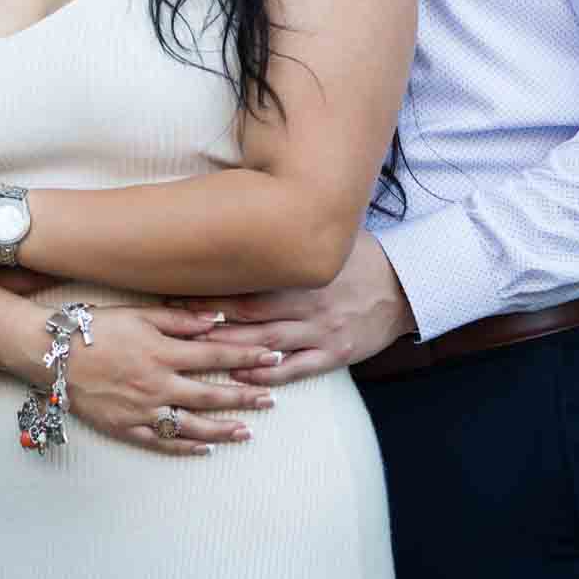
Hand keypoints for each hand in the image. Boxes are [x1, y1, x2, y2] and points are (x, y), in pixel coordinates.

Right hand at [59, 305, 281, 456]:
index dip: (247, 356)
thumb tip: (217, 319)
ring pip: (191, 424)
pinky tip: (205, 449)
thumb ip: (180, 319)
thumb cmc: (96, 328)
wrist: (53, 354)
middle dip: (244, 396)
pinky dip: (186, 447)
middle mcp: (157, 384)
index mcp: (163, 352)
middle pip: (210, 393)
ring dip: (222, 428)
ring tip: (247, 431)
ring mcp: (142, 410)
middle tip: (271, 400)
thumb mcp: (139, 314)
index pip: (216, 354)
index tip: (273, 356)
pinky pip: (162, 442)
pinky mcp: (126, 428)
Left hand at [174, 232, 413, 387]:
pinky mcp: (334, 354)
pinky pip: (297, 367)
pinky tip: (242, 376)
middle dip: (210, 319)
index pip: (249, 277)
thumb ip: (296, 230)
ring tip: (195, 354)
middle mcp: (307, 300)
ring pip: (268, 342)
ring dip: (230, 349)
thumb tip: (257, 202)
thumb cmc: (362, 257)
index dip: (214, 285)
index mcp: (303, 270)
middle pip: (250, 312)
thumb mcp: (331, 237)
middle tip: (173, 322)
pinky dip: (268, 372)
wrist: (406, 288)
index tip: (180, 286)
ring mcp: (320, 330)